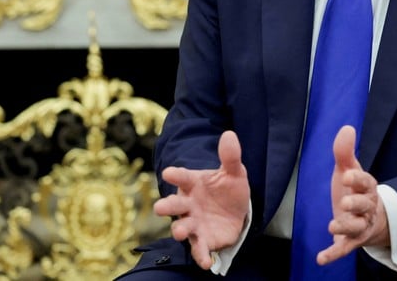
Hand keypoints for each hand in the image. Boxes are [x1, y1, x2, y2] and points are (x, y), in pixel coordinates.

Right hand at [154, 130, 250, 269]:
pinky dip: (200, 256)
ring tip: (180, 232)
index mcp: (193, 183)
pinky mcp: (203, 239)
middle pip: (174, 205)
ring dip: (179, 230)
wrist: (236, 211)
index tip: (169, 173)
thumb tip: (229, 134)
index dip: (175, 175)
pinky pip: (199, 249)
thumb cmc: (228, 188)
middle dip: (167, 206)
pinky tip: (205, 262)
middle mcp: (188, 204)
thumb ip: (230, 156)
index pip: (182, 177)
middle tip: (159, 208)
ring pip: (182, 227)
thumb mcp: (234, 172)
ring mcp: (194, 223)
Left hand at [317, 125, 389, 265]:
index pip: (365, 182)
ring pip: (356, 228)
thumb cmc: (355, 190)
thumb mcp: (349, 170)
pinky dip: (333, 254)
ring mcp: (359, 226)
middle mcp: (366, 208)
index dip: (357, 180)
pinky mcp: (350, 241)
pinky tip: (320, 258)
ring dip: (345, 226)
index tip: (347, 175)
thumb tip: (347, 127)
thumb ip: (345, 152)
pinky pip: (343, 248)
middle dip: (355, 204)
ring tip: (331, 225)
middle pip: (363, 206)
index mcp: (367, 188)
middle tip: (344, 203)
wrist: (370, 219)